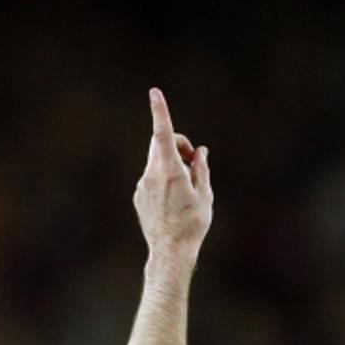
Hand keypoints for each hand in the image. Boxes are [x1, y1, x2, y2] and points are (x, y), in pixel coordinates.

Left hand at [133, 88, 212, 260]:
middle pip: (160, 143)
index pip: (163, 133)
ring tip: (187, 186)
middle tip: (194, 161)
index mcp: (170, 170)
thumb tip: (199, 152)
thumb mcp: (205, 194)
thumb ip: (201, 168)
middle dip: (177, 144)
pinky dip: (165, 177)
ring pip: (157, 161)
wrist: (170, 251)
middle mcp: (152, 174)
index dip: (160, 111)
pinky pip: (152, 177)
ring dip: (172, 162)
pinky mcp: (139, 195)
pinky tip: (174, 201)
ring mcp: (142, 184)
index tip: (154, 93)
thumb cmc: (192, 224)